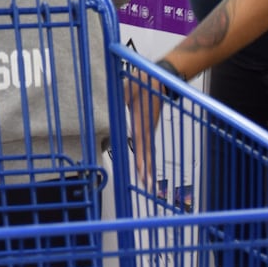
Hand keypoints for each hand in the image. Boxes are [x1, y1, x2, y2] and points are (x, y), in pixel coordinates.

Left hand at [124, 67, 163, 183]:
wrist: (157, 79)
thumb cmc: (142, 83)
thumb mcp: (126, 89)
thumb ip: (118, 99)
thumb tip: (110, 104)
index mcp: (141, 121)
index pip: (141, 144)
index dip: (142, 158)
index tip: (142, 172)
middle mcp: (147, 128)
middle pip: (147, 152)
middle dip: (148, 170)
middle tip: (148, 186)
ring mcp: (149, 129)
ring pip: (149, 150)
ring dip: (148, 166)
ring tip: (148, 182)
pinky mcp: (149, 128)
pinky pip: (148, 145)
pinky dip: (148, 157)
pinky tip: (146, 166)